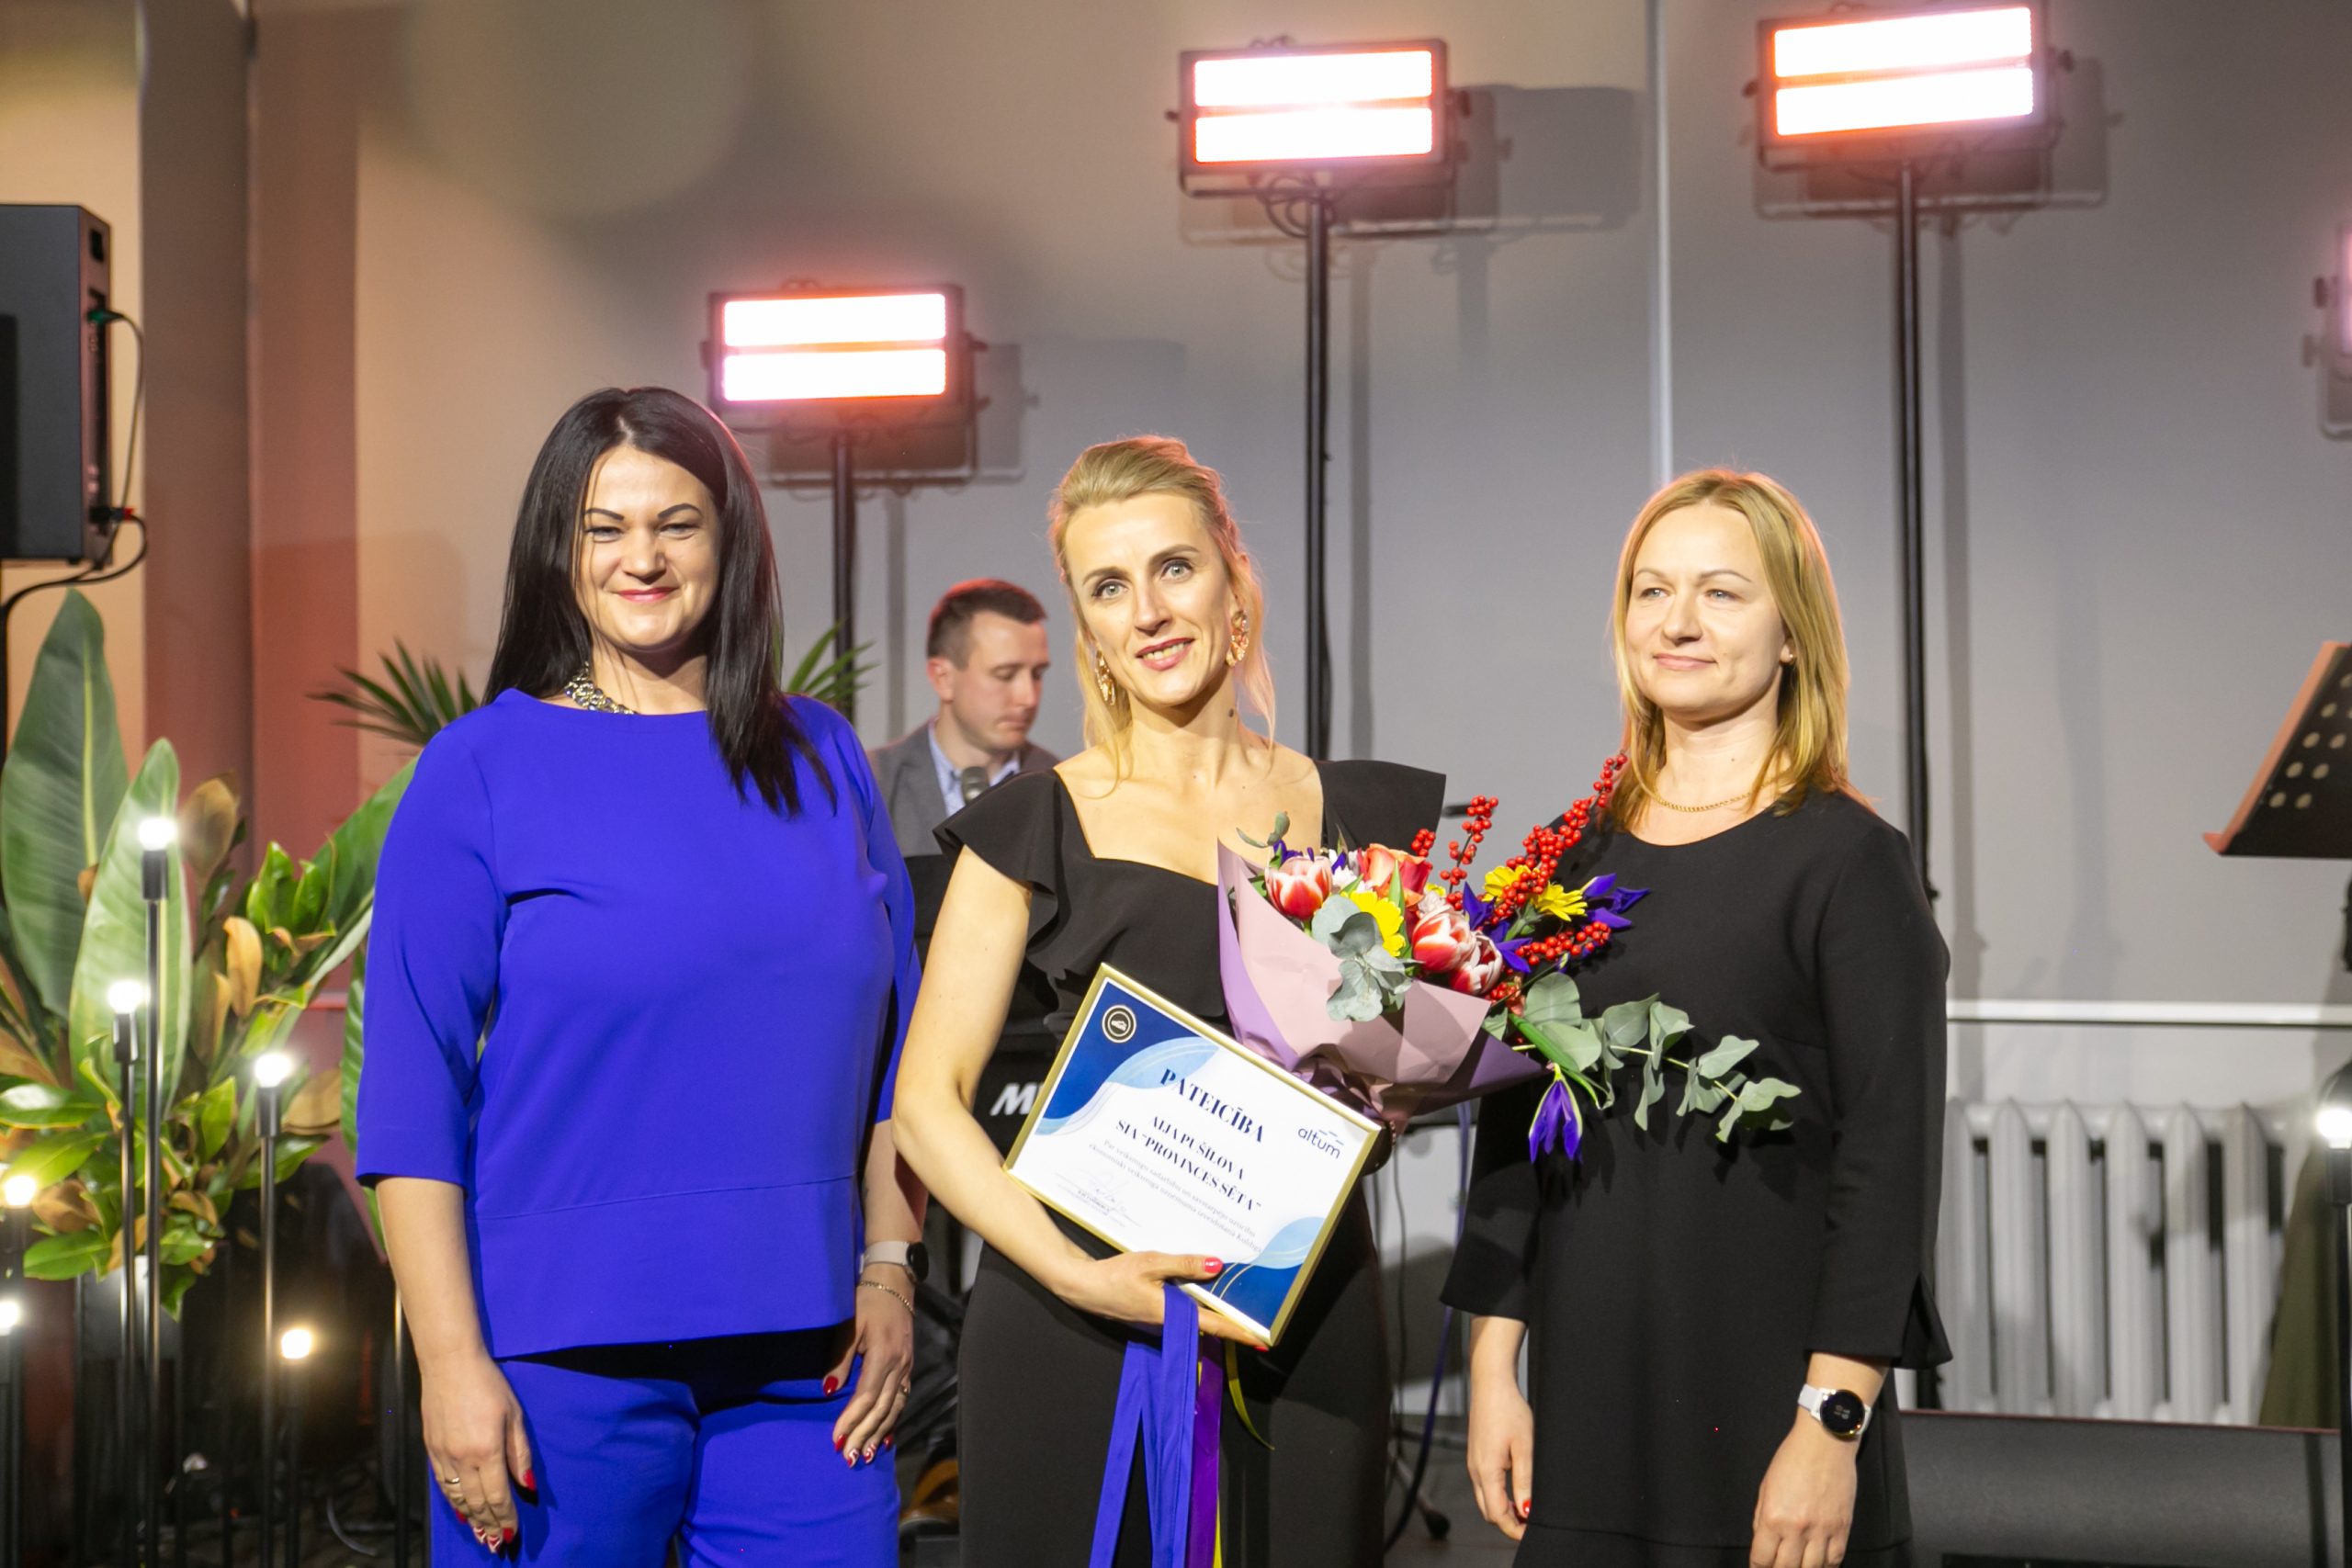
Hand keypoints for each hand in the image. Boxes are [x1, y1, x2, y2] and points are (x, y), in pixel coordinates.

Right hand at [419, 1352, 533, 1554]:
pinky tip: (460, 1509)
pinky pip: (442, 1484)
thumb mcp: (514, 1415)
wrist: (449, 1364)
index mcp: (487, 1451)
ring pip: (457, 1497)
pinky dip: (453, 1501)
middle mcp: (462, 1459)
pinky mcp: (430, 1449)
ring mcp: (443, 1455)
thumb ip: (520, 1453)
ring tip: (480, 1533)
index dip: (506, 1517)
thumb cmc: (488, 1385)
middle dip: (488, 1524)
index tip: (512, 1532)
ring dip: (470, 1518)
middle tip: (496, 1542)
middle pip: (476, 1502)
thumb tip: (527, 1485)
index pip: (498, 1496)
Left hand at [830, 1266, 917, 1467]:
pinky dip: (891, 1420)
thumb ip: (839, 1360)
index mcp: (884, 1354)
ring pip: (894, 1408)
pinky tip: (884, 1436)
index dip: (851, 1419)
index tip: (836, 1438)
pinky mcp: (907, 1367)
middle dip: (864, 1434)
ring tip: (866, 1455)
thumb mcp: (848, 1327)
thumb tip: (827, 1390)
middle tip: (849, 1457)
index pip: (866, 1396)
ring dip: (879, 1433)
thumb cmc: (867, 1301)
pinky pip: (900, 1400)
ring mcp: (906, 1367)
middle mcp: (899, 1365)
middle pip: (882, 1408)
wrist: (895, 1283)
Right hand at [1052, 1251, 1267, 1349]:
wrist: (1082, 1286)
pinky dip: (1194, 1306)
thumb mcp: (1151, 1262)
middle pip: (1207, 1325)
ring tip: (1235, 1302)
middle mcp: (1169, 1324)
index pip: (1214, 1325)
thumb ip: (1184, 1264)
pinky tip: (1198, 1290)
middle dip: (1231, 1322)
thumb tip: (1216, 1265)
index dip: (1239, 1331)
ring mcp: (1160, 1323)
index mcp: (1172, 1314)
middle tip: (1256, 1317)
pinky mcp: (1151, 1317)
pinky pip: (1180, 1314)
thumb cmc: (1115, 1275)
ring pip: (1194, 1320)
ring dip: (1212, 1313)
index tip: (1262, 1339)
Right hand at [1465, 1373, 1532, 1541]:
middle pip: (1488, 1512)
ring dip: (1503, 1509)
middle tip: (1531, 1523)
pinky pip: (1484, 1485)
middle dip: (1508, 1522)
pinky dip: (1498, 1495)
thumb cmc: (1508, 1410)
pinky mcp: (1476, 1456)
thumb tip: (1527, 1509)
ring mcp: (1473, 1463)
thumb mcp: (1524, 1447)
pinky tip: (1515, 1489)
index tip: (1531, 1531)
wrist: (1491, 1385)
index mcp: (1486, 1471)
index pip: (1497, 1514)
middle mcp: (1475, 1470)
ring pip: (1485, 1499)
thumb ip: (1524, 1481)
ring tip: (1526, 1508)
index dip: (1514, 1529)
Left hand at [1750, 1416, 1858, 1567]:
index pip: (1762, 1558)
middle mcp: (1797, 1528)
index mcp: (1773, 1517)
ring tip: (1797, 1566)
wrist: (1825, 1443)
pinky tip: (1819, 1564)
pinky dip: (1827, 1566)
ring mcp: (1823, 1530)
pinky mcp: (1843, 1528)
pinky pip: (1835, 1559)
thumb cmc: (1792, 1459)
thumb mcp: (1765, 1487)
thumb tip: (1762, 1541)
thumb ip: (1761, 1517)